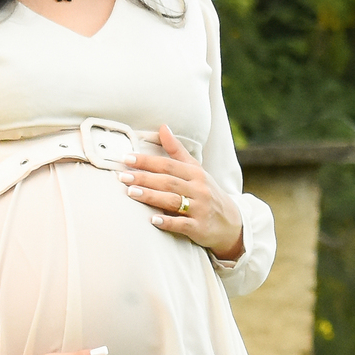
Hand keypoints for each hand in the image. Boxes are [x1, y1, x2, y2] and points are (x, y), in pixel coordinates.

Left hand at [120, 125, 244, 260]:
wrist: (230, 222)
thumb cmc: (207, 193)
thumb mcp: (196, 170)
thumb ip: (177, 151)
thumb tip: (163, 127)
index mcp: (196, 173)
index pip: (168, 165)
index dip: (147, 161)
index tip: (127, 158)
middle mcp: (199, 189)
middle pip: (168, 181)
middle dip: (145, 178)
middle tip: (123, 176)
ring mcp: (200, 209)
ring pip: (173, 201)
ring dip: (151, 196)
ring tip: (131, 193)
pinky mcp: (199, 227)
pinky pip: (182, 224)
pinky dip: (167, 222)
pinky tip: (153, 220)